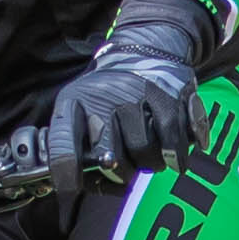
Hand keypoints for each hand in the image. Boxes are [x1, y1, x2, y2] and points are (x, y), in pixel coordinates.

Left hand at [37, 0, 210, 186]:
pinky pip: (173, 143)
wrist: (145, 50)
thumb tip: (84, 187)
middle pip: (110, 158)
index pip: (62, 142)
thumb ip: (76, 149)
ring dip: (148, 163)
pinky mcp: (168, 98)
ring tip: (146, 153)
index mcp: (75, 102)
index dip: (65, 172)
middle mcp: (104, 98)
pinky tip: (175, 160)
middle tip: (123, 167)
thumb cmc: (107, 96)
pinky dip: (175, 157)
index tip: (69, 189)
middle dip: (118, 172)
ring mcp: (137, 96)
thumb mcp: (80, 110)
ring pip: (144, 153)